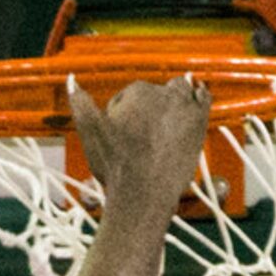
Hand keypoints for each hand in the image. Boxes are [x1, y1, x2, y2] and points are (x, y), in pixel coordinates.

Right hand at [68, 75, 211, 215]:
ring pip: (181, 92)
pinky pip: (204, 98)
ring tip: (168, 122)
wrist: (144, 194)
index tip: (126, 130)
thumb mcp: (90, 133)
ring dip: (175, 102)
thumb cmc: (116, 167)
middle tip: (146, 132)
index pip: (131, 95)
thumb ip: (80, 103)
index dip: (126, 112)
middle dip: (151, 108)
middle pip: (156, 94)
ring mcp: (184, 107)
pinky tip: (194, 105)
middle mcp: (163, 94)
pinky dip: (199, 98)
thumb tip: (71, 80)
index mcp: (137, 92)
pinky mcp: (200, 121)